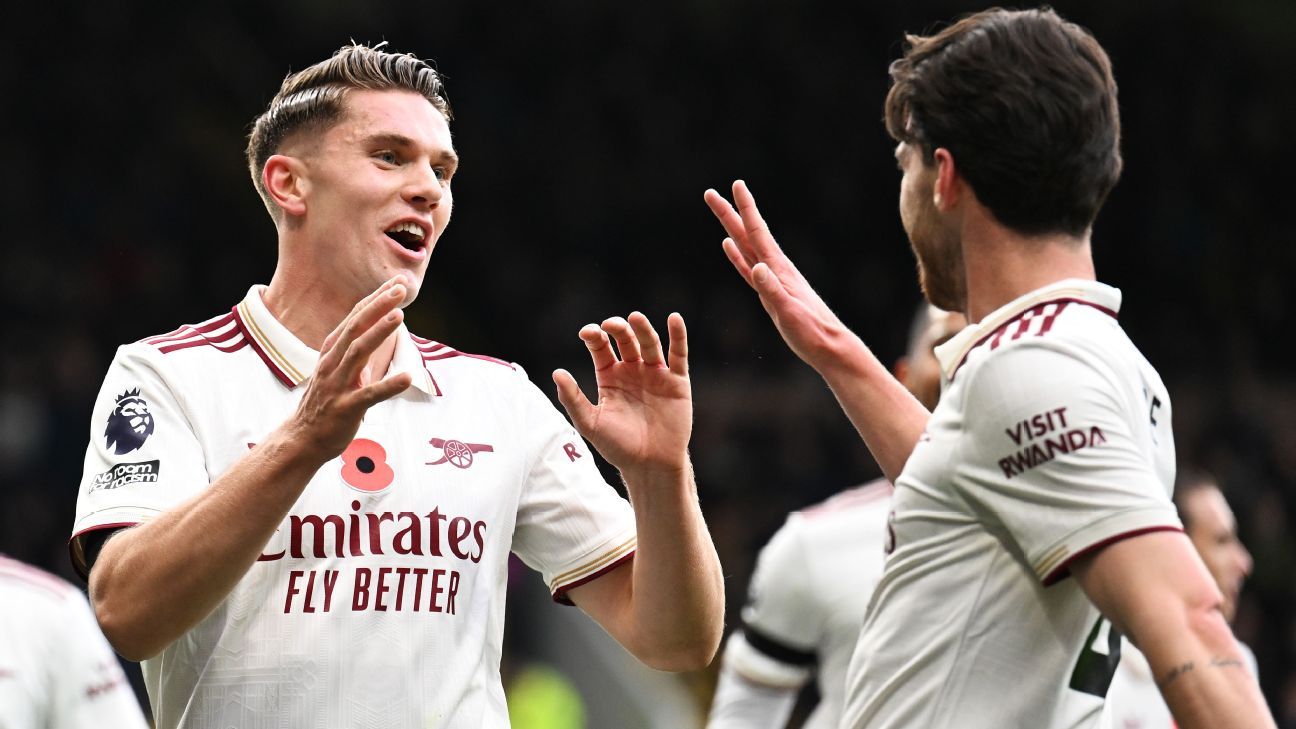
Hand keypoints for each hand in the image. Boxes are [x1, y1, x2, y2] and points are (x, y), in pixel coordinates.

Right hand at [287, 278, 412, 460]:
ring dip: (379, 333)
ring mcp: (338, 385)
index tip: (396, 283)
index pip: (355, 318)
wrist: (303, 438)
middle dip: (378, 306)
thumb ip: (356, 349)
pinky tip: (407, 377)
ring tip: (399, 316)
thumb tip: (380, 327)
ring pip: (358, 353)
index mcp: (332, 352)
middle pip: (355, 327)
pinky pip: (369, 395)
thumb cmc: (326, 402)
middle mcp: (333, 363)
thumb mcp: (338, 369)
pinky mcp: (346, 408)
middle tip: (399, 289)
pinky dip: (388, 386)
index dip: (375, 299)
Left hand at [552, 312, 691, 477]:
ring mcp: (655, 375)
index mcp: (610, 377)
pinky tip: (674, 319)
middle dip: (617, 329)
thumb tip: (556, 373)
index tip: (587, 333)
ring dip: (643, 329)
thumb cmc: (618, 447)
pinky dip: (678, 336)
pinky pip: (678, 355)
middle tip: (609, 325)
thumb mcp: (590, 423)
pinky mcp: (677, 382)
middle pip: (625, 340)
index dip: (594, 337)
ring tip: (635, 317)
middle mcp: (632, 371)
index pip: (601, 348)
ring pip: (649, 344)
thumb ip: (572, 399)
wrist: (650, 466)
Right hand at [703, 180, 858, 372]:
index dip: (745, 208)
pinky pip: (747, 267)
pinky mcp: (769, 291)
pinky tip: (729, 246)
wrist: (828, 346)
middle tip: (710, 193)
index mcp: (778, 269)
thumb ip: (772, 290)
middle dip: (729, 212)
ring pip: (746, 246)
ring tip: (720, 212)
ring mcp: (772, 278)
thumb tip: (756, 267)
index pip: (757, 232)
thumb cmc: (812, 332)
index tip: (735, 185)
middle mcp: (774, 268)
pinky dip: (736, 254)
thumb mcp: (789, 312)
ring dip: (731, 229)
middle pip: (747, 234)